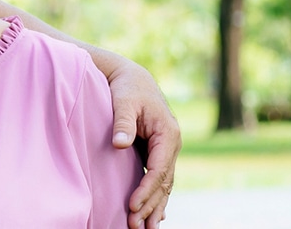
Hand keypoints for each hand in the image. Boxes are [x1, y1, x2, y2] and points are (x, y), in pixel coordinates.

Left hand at [106, 58, 179, 228]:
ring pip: (164, 184)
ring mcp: (166, 149)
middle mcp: (171, 144)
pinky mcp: (157, 151)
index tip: (132, 206)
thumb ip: (122, 122)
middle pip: (163, 182)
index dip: (146, 190)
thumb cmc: (127, 89)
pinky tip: (156, 215)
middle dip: (150, 205)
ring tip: (144, 228)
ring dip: (155, 206)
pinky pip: (159, 179)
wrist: (133, 78)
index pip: (159, 169)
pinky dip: (157, 197)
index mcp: (167, 133)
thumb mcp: (123, 101)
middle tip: (136, 226)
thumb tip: (119, 144)